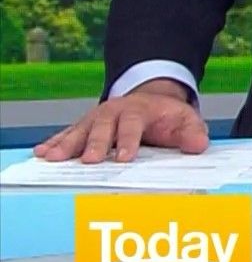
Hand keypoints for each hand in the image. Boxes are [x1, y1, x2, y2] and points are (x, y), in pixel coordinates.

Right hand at [33, 79, 207, 163]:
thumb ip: (192, 132)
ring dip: (66, 145)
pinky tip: (42, 152)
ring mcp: (96, 119)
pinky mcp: (85, 127)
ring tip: (51, 158)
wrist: (151, 100)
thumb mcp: (185, 120)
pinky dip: (55, 143)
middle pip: (102, 128)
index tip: (124, 158)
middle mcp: (114, 112)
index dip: (128, 141)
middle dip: (95, 144)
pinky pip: (68, 134)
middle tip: (88, 161)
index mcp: (139, 110)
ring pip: (80, 131)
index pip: (133, 125)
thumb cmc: (167, 116)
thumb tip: (199, 145)